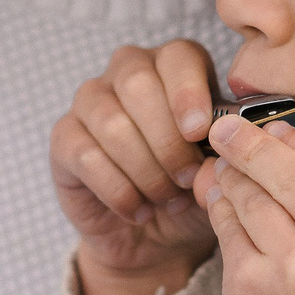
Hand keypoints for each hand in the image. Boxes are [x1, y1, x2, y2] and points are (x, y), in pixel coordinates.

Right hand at [50, 41, 221, 294]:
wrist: (157, 237)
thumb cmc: (197, 190)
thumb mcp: (223, 167)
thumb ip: (228, 146)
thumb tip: (229, 138)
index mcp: (176, 66)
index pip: (178, 56)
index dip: (188, 92)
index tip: (198, 132)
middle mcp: (128, 72)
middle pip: (138, 83)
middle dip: (166, 138)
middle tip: (187, 178)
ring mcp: (90, 102)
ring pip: (110, 121)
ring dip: (145, 168)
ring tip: (167, 198)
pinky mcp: (65, 138)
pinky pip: (85, 154)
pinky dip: (118, 190)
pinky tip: (139, 211)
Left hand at [200, 114, 294, 294]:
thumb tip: (290, 149)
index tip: (282, 130)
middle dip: (257, 142)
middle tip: (228, 127)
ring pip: (255, 195)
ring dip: (233, 175)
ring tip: (222, 167)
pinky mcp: (252, 287)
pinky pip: (229, 228)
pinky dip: (219, 210)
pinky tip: (216, 201)